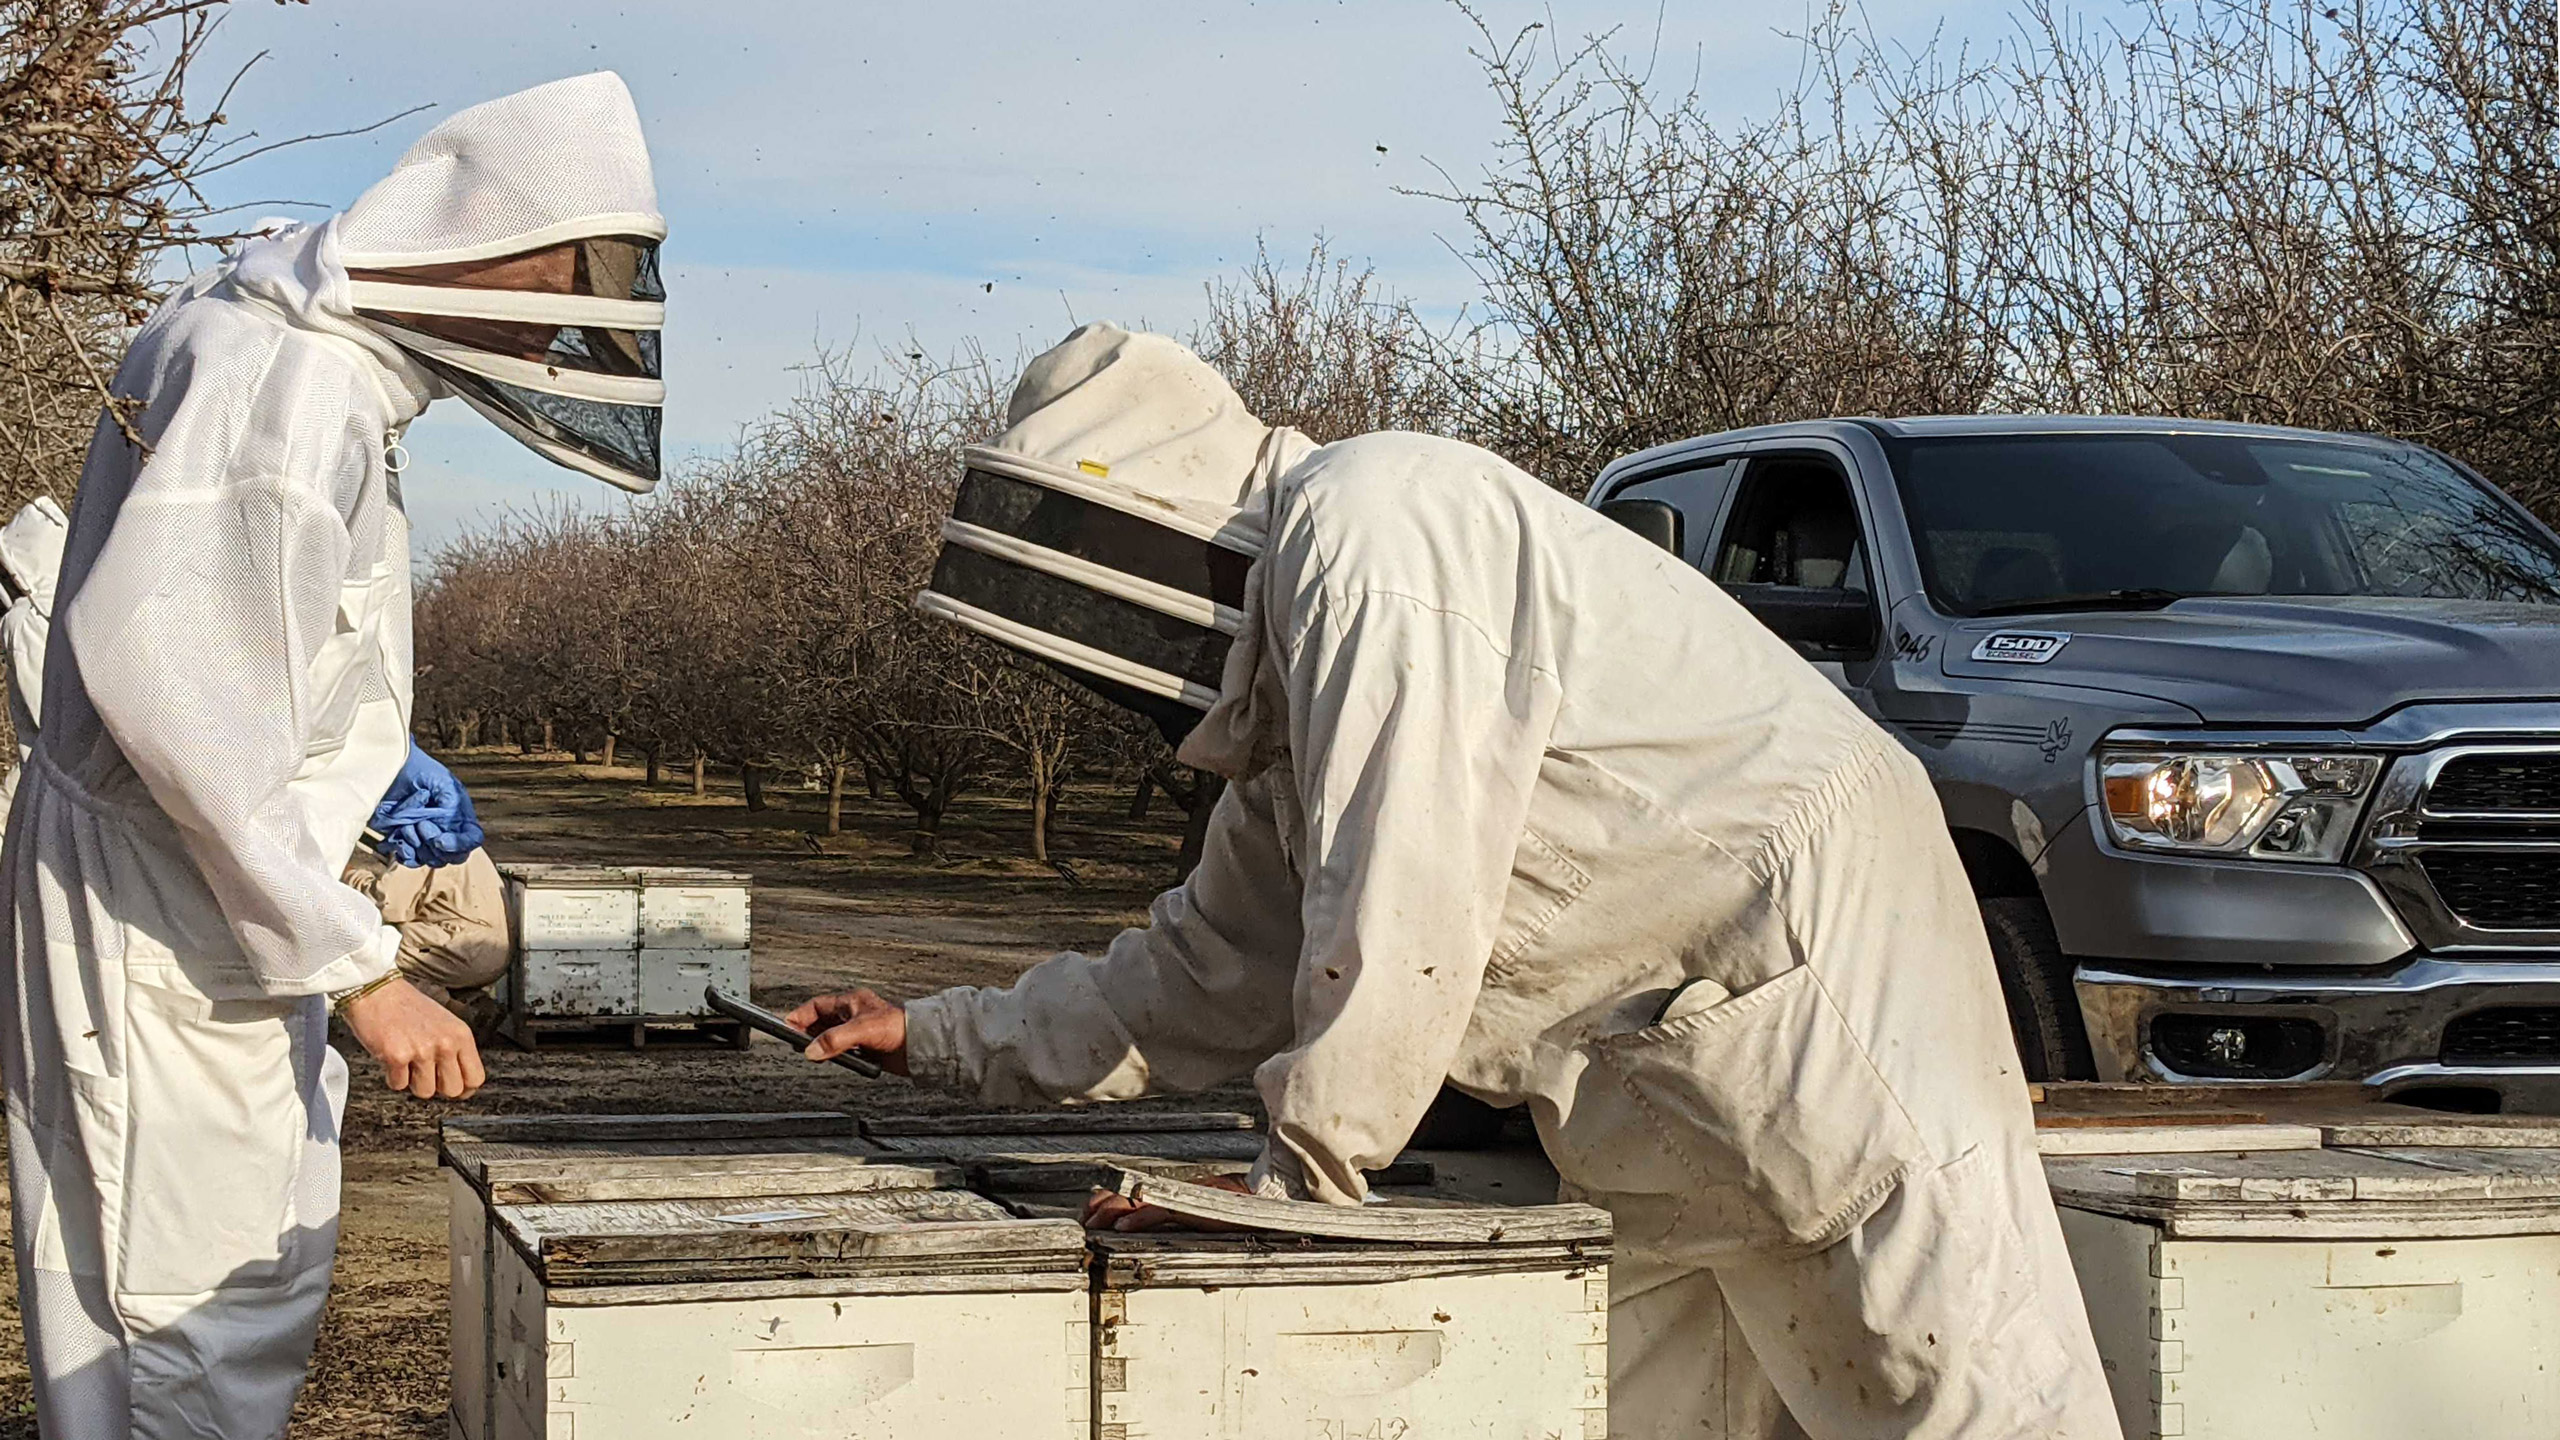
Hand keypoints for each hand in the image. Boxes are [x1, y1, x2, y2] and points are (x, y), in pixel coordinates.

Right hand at [342, 977, 485, 1098]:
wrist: (376, 990)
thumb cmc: (407, 1007)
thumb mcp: (444, 1024)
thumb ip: (455, 1050)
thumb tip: (462, 1084)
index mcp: (461, 1035)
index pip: (476, 1078)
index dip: (463, 1088)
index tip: (451, 1084)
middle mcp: (446, 1043)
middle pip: (453, 1090)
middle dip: (437, 1086)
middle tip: (424, 1071)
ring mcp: (422, 1050)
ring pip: (425, 1092)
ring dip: (412, 1081)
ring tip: (407, 1061)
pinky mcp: (397, 1056)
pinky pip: (398, 1085)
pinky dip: (392, 1076)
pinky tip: (391, 1057)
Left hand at [371, 745, 485, 866]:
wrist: (387, 770)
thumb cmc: (417, 771)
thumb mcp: (442, 783)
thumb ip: (452, 805)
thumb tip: (448, 828)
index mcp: (460, 816)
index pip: (472, 839)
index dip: (461, 845)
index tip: (440, 840)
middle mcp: (446, 830)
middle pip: (452, 856)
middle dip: (434, 844)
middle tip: (421, 824)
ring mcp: (425, 838)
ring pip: (430, 859)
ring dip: (416, 844)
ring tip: (405, 824)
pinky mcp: (404, 842)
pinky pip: (410, 860)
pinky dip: (404, 855)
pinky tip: (398, 841)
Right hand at [783, 988, 908, 1074]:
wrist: (921, 1045)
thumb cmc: (899, 1027)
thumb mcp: (861, 1030)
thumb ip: (834, 1040)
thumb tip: (812, 1050)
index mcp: (851, 1002)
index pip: (817, 1006)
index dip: (801, 1015)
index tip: (787, 1026)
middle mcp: (853, 1015)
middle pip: (821, 1022)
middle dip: (808, 1032)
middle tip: (797, 1044)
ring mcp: (859, 1031)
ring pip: (831, 1037)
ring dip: (822, 1045)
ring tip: (813, 1054)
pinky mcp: (866, 1047)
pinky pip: (843, 1050)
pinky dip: (835, 1055)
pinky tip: (834, 1060)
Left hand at [1081, 1173, 1252, 1232]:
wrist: (1268, 1209)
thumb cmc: (1239, 1217)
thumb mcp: (1203, 1223)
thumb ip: (1181, 1227)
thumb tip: (1158, 1239)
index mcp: (1177, 1196)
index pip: (1136, 1194)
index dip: (1110, 1200)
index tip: (1090, 1210)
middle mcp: (1178, 1193)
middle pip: (1132, 1195)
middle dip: (1103, 1206)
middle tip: (1084, 1220)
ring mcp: (1185, 1198)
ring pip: (1141, 1201)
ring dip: (1113, 1213)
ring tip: (1094, 1224)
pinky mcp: (1194, 1208)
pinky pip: (1161, 1212)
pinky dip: (1140, 1218)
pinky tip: (1122, 1226)